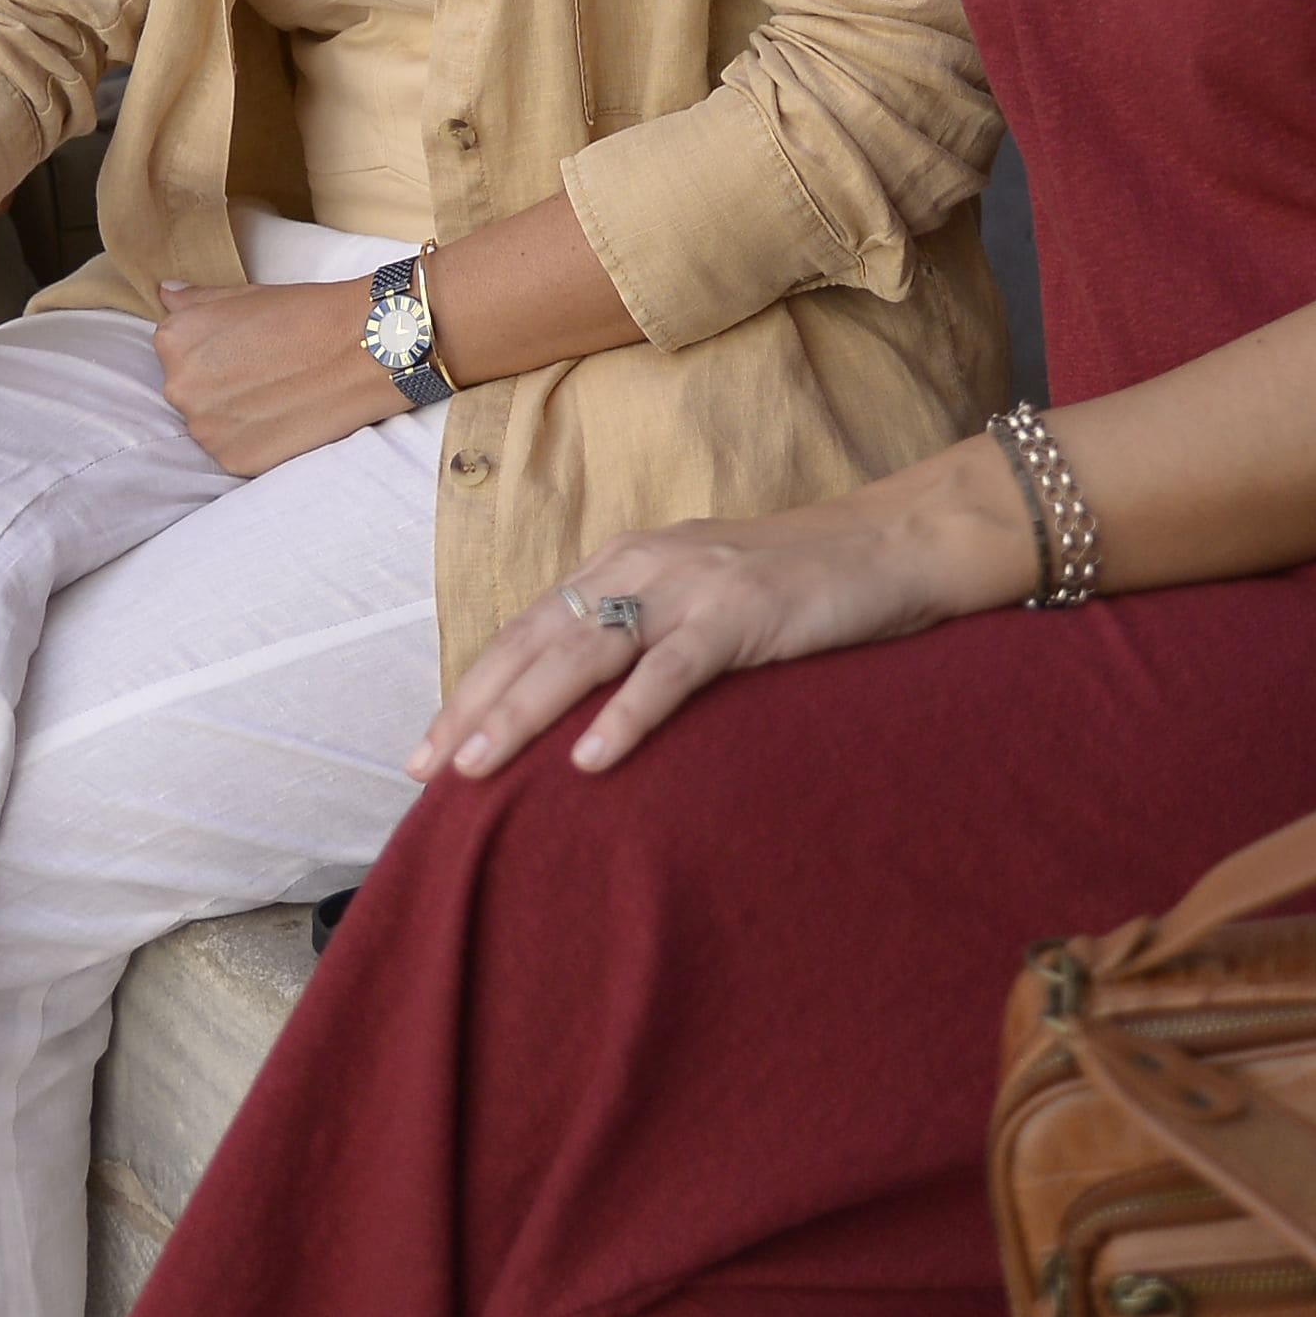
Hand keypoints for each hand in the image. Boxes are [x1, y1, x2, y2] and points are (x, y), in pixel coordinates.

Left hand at [149, 275, 401, 478]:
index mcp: (174, 340)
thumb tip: (166, 294)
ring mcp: (205, 428)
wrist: (360, 348)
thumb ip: (197, 301)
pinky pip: (234, 450)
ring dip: (234, 414)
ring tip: (278, 394)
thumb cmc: (306, 314)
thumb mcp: (245, 295)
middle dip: (219, 384)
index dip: (215, 349)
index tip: (247, 346)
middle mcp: (178, 387)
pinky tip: (284, 417)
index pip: (176, 351)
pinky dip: (254, 439)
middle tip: (265, 371)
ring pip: (210, 424)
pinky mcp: (233, 460)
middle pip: (189, 390)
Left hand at [417, 485, 999, 778]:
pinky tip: (589, 760)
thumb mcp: (702, 598)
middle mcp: (644, 563)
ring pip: (584, 653)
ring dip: (523, 713)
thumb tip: (584, 705)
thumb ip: (645, 632)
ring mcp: (691, 587)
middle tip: (424, 772)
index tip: (429, 747)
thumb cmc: (800, 584)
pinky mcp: (740, 615)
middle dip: (475, 706)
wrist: (891, 544)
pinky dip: (625, 716)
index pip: (530, 627)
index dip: (474, 686)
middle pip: (537, 640)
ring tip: (476, 769)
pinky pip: (668, 671)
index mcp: (629, 560)